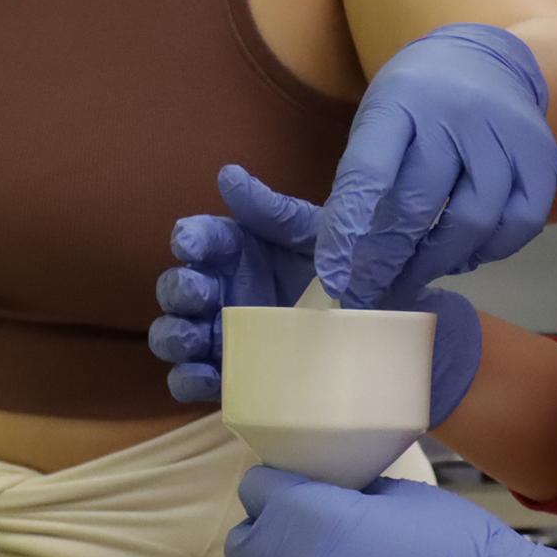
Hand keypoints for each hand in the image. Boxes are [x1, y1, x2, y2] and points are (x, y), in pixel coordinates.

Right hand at [150, 166, 482, 424]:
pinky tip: (206, 374)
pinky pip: (194, 381)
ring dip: (175, 335)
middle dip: (179, 289)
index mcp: (237, 249)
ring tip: (193, 337)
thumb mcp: (316, 234)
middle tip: (198, 293)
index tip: (190, 244)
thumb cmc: (344, 266)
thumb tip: (228, 175)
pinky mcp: (231, 374)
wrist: (382, 318)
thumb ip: (273, 209)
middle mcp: (222, 289)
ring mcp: (224, 334)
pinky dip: (189, 379)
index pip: (200, 239)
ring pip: (176, 335)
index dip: (190, 239)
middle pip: (178, 288)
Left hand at [225, 466, 556, 556]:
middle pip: (245, 548)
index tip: (288, 488)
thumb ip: (349, 493)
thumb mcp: (401, 496)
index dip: (274, 486)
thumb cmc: (458, 552)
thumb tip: (325, 493)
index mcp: (313, 520)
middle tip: (299, 531)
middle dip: (268, 535)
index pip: (255, 493)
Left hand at [316, 24, 556, 306]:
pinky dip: (488, 251)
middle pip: (419, 203)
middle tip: (368, 291)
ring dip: (437, 262)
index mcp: (401, 99)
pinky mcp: (541, 155)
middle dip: (388, 259)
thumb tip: (346, 260)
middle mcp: (455, 112)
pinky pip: (519, 224)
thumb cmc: (418, 102)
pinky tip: (464, 254)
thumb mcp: (380, 120)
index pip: (370, 169)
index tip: (337, 273)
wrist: (485, 60)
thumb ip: (365, 181)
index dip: (350, 228)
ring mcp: (504, 133)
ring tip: (412, 277)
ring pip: (472, 221)